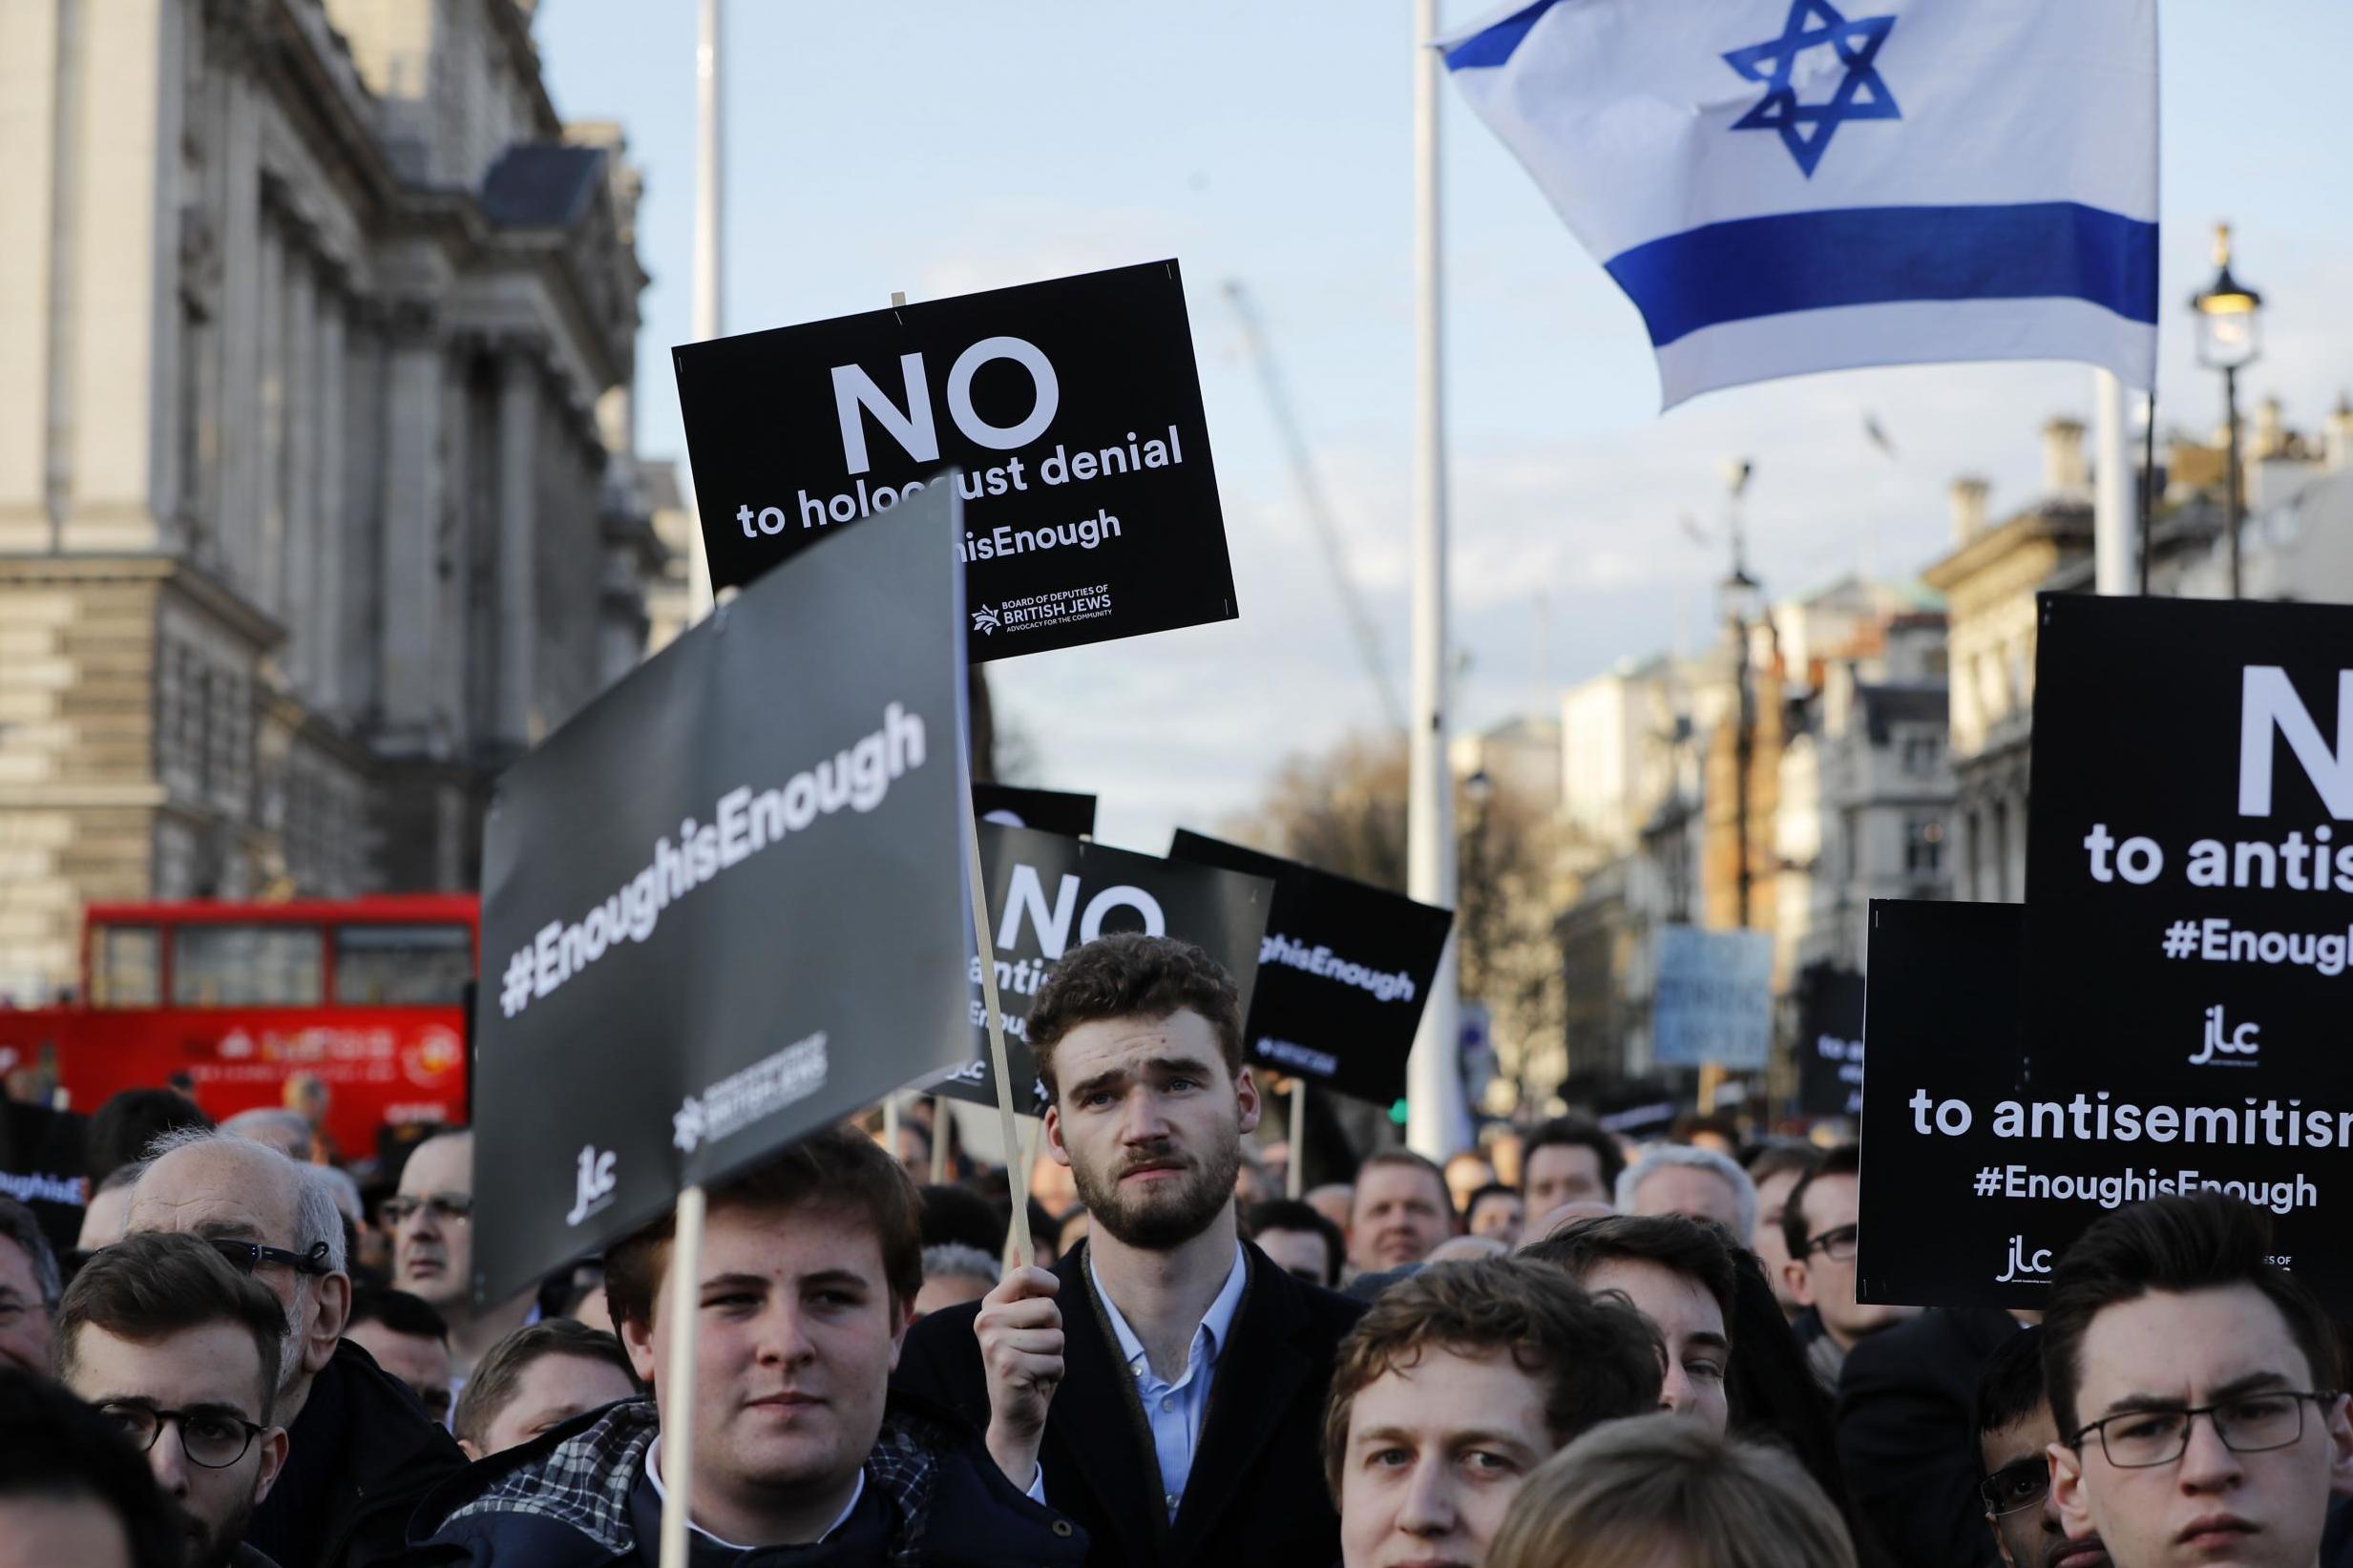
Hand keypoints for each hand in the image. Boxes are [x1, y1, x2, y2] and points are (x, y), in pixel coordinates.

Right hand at [976, 1265, 1062, 1489]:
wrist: (1015, 1416)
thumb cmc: (1026, 1365)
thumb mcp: (1024, 1323)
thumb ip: (1023, 1287)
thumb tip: (1023, 1244)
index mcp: (990, 1306)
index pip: (1026, 1273)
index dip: (1049, 1285)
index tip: (1048, 1299)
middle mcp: (986, 1321)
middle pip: (1050, 1308)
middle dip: (1056, 1331)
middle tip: (1037, 1349)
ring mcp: (995, 1344)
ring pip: (1057, 1336)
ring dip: (1056, 1356)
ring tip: (1036, 1368)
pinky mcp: (1009, 1367)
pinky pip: (1056, 1361)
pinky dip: (1054, 1375)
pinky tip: (1035, 1383)